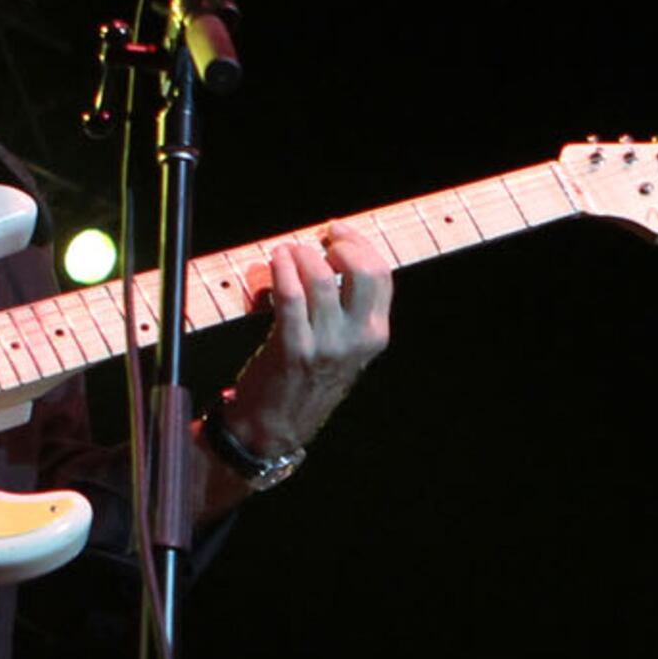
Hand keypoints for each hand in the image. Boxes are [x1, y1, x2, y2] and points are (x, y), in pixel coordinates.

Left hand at [225, 220, 394, 458]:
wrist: (277, 425)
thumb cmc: (305, 380)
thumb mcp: (343, 348)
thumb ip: (348, 310)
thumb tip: (333, 256)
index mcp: (376, 335)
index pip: (382, 275)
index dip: (358, 244)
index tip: (336, 233)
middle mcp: (358, 340)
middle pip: (364, 271)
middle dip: (340, 244)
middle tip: (318, 240)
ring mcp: (327, 345)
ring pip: (321, 278)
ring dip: (301, 254)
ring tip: (287, 252)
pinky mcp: (294, 348)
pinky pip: (290, 296)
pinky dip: (281, 270)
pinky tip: (275, 261)